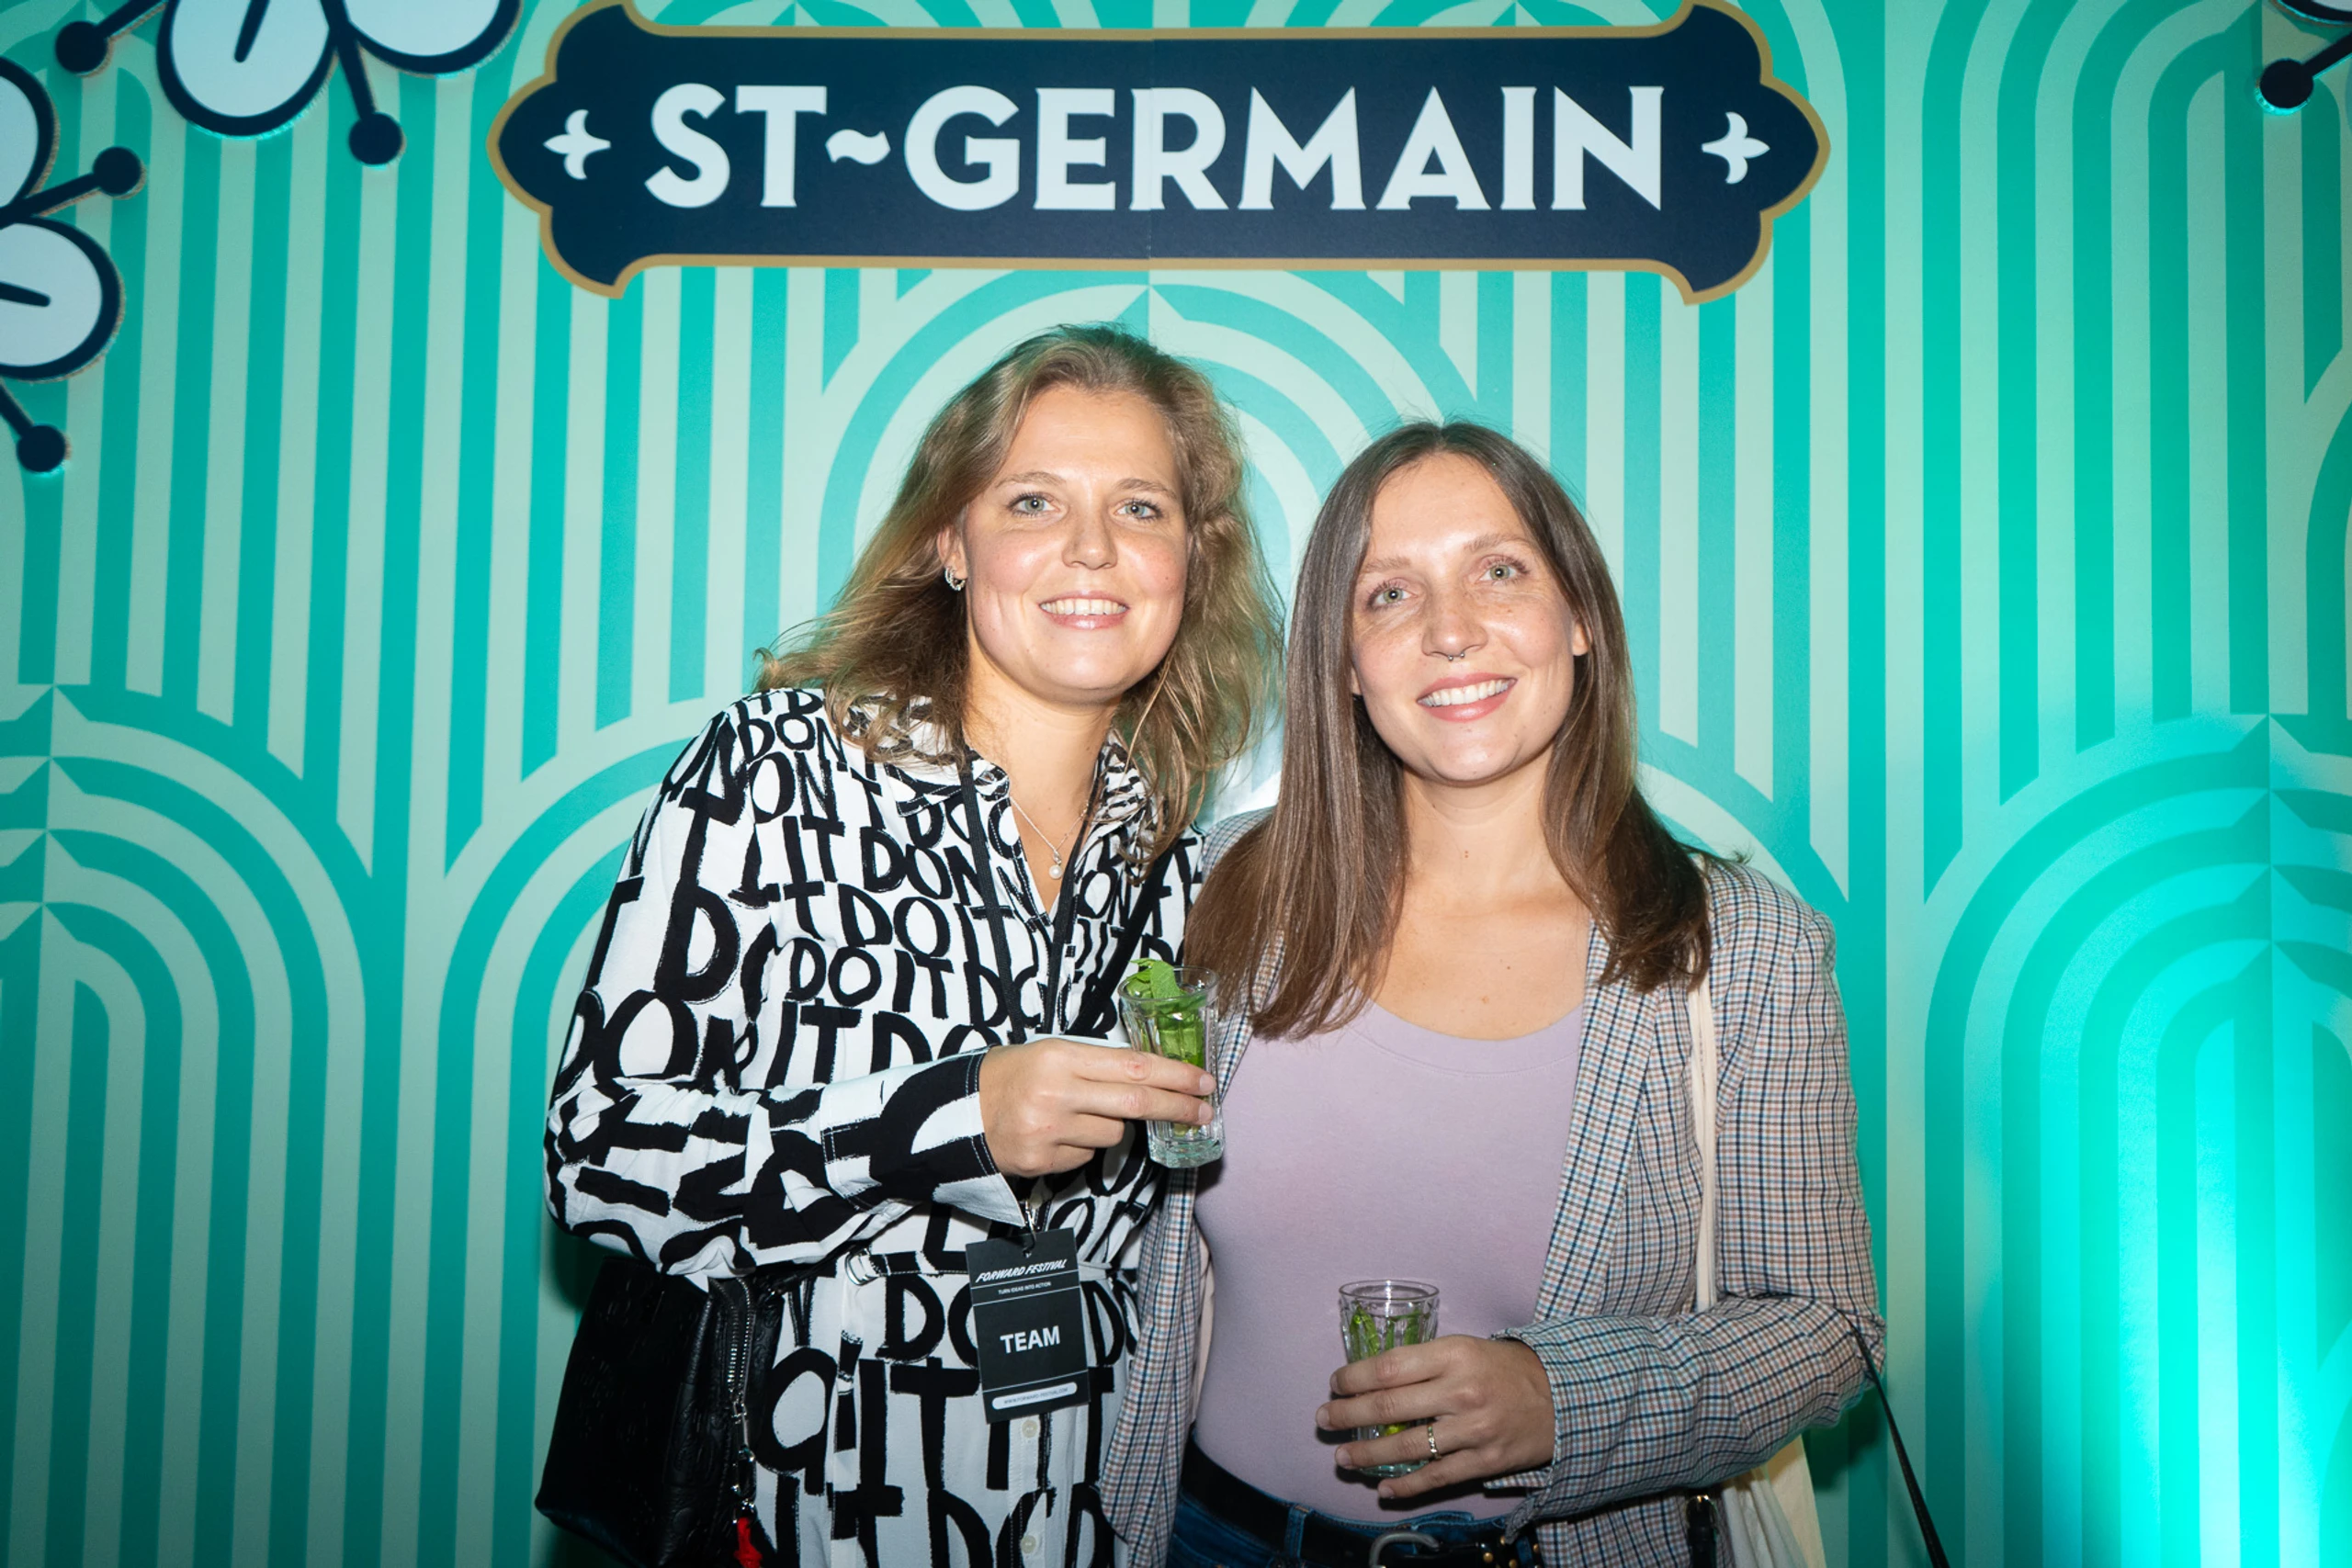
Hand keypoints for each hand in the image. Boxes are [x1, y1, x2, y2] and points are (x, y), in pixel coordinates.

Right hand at [977, 1037, 1214, 1177]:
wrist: (954, 1112)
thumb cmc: (1008, 1075)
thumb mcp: (1048, 1053)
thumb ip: (1095, 1064)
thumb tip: (1152, 1076)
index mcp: (1060, 1057)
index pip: (1134, 1066)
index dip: (1175, 1075)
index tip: (1203, 1081)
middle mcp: (1057, 1094)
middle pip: (1136, 1103)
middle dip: (1177, 1107)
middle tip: (1205, 1110)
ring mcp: (1048, 1132)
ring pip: (1113, 1134)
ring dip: (1111, 1126)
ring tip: (1078, 1114)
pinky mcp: (1040, 1163)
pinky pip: (1086, 1157)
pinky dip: (1082, 1146)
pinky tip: (1057, 1134)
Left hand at [1316, 1335, 1554, 1500]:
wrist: (1563, 1397)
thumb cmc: (1505, 1368)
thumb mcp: (1465, 1348)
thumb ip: (1424, 1363)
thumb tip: (1373, 1381)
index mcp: (1453, 1354)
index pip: (1388, 1367)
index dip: (1353, 1379)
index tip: (1335, 1384)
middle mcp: (1461, 1391)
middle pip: (1388, 1408)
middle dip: (1348, 1415)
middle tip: (1324, 1419)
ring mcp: (1473, 1429)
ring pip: (1407, 1449)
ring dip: (1367, 1456)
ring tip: (1342, 1456)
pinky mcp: (1485, 1461)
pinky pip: (1436, 1477)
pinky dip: (1405, 1487)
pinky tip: (1383, 1489)